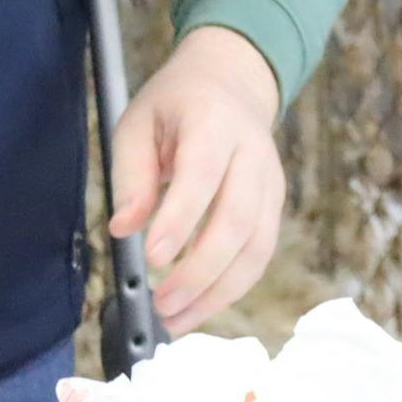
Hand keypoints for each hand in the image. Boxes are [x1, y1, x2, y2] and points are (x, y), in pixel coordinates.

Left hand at [109, 25, 285, 333]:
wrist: (231, 83)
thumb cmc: (176, 106)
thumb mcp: (137, 123)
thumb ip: (131, 175)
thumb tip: (124, 229)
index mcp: (213, 123)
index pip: (203, 174)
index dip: (181, 219)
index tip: (153, 259)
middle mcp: (252, 152)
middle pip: (238, 218)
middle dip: (200, 270)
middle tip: (162, 304)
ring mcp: (270, 180)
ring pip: (258, 244)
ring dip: (219, 291)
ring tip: (177, 318)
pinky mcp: (276, 204)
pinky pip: (262, 253)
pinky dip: (234, 286)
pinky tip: (201, 305)